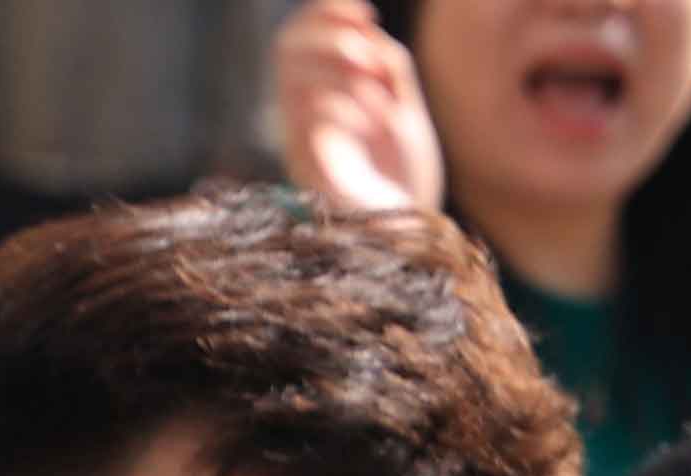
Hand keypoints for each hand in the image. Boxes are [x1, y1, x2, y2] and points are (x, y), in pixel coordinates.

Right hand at [273, 0, 443, 216]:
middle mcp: (301, 114)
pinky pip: (312, 117)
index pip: (301, 35)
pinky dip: (348, 103)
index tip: (368, 16)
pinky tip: (378, 118)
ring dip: (337, 64)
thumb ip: (387, 66)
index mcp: (321, 94)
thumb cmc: (403, 176)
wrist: (405, 238)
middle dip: (327, 32)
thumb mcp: (403, 106)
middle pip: (285, 47)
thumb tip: (367, 29)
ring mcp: (301, 140)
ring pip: (293, 77)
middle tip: (365, 49)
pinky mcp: (309, 168)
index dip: (326, 13)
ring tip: (374, 81)